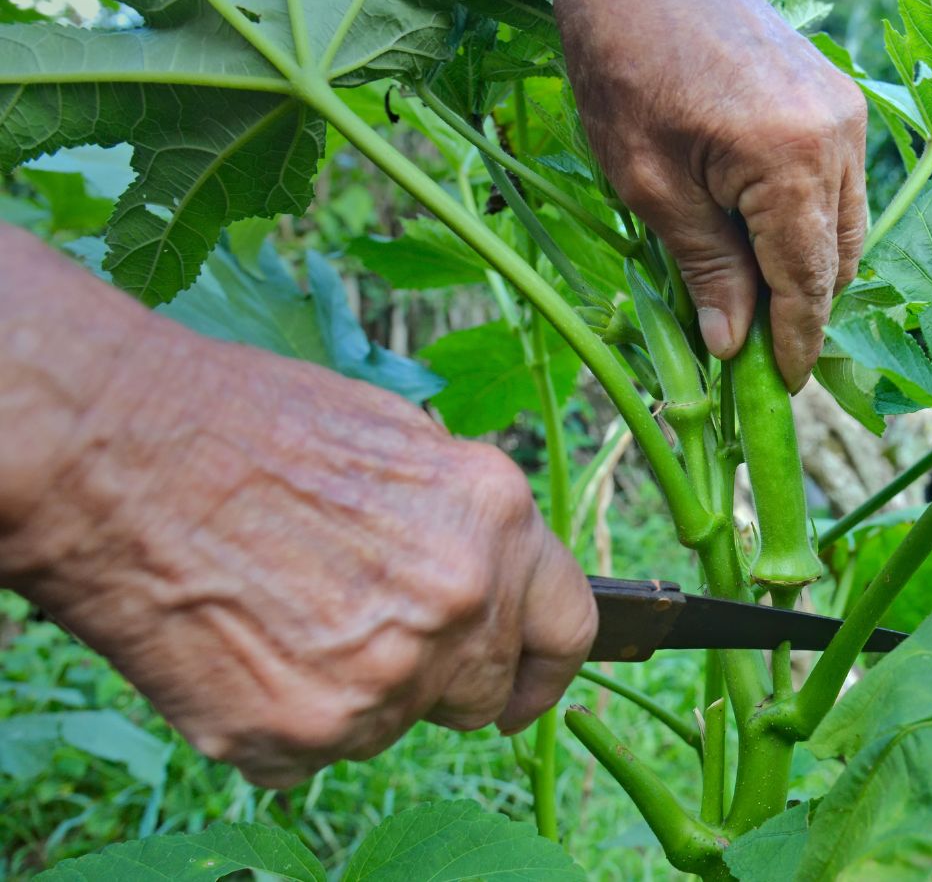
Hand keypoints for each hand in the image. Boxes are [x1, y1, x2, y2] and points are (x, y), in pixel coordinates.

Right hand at [1, 229, 595, 787]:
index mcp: (495, 518)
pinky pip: (317, 756)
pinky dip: (283, 724)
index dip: (543, 670)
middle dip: (437, 679)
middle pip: (479, 688)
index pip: (566, 627)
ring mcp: (393, 674)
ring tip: (280, 622)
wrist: (115, 454)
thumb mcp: (397, 439)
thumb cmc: (244, 426)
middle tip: (363, 640)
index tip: (518, 692)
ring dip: (354, 695)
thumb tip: (481, 573)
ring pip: (396, 724)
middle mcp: (463, 602)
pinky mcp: (312, 731)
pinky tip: (239, 653)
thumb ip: (460, 522)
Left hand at [556, 0, 867, 391]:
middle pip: (843, 257)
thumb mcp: (649, 184)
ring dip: (808, 263)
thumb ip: (704, 267)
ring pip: (846, 222)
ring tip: (751, 292)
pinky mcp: (835, 97)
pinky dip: (806, 218)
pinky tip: (757, 231)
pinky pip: (836, 182)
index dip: (796, 343)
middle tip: (757, 349)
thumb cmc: (626, 67)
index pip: (810, 281)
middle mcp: (837, 137)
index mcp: (791, 161)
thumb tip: (732, 345)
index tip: (781, 389)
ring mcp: (844, 113)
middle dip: (806, 309)